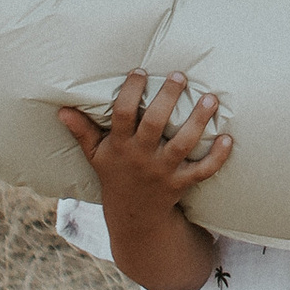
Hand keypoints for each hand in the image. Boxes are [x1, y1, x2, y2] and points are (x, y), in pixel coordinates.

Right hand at [56, 71, 232, 289]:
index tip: (140, 72)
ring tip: (211, 99)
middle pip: (155, 124)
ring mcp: (163, 171)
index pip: (122, 115)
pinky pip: (202, 171)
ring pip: (183, 144)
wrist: (134, 218)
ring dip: (199, 122)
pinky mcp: (181, 183)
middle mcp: (141, 157)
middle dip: (168, 99)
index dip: (131, 92)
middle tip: (181, 76)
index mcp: (120, 147)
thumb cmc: (115, 176)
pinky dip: (217, 157)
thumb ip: (82, 131)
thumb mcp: (95, 155)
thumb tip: (61, 109)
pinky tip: (228, 139)